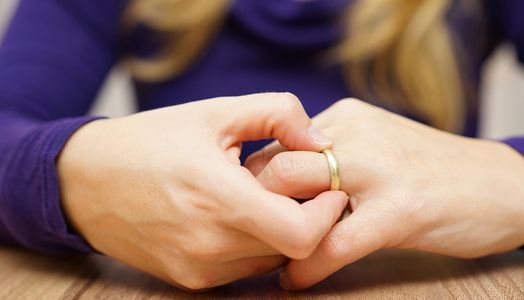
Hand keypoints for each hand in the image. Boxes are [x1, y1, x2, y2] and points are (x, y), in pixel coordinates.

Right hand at [57, 93, 347, 289]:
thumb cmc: (152, 141)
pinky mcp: (191, 280)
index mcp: (217, 197)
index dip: (327, 214)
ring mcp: (199, 268)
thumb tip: (322, 144)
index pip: (301, 234)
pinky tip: (241, 216)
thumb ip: (279, 115)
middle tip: (301, 189)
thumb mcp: (215, 112)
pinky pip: (246, 268)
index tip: (329, 189)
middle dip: (310, 219)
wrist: (85, 182)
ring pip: (272, 261)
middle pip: (293, 249)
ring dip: (283, 233)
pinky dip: (257, 245)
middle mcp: (209, 243)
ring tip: (265, 199)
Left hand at [246, 98, 523, 289]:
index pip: (276, 143)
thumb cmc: (433, 174)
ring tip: (269, 259)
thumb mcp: (378, 147)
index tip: (246, 210)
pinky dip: (308, 266)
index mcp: (347, 119)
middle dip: (253, 205)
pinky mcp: (403, 209)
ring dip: (274, 233)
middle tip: (249, 238)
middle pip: (275, 163)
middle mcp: (357, 134)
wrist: (507, 185)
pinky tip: (296, 281)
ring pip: (298, 193)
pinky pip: (335, 241)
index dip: (254, 182)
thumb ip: (332, 157)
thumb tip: (277, 186)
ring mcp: (380, 169)